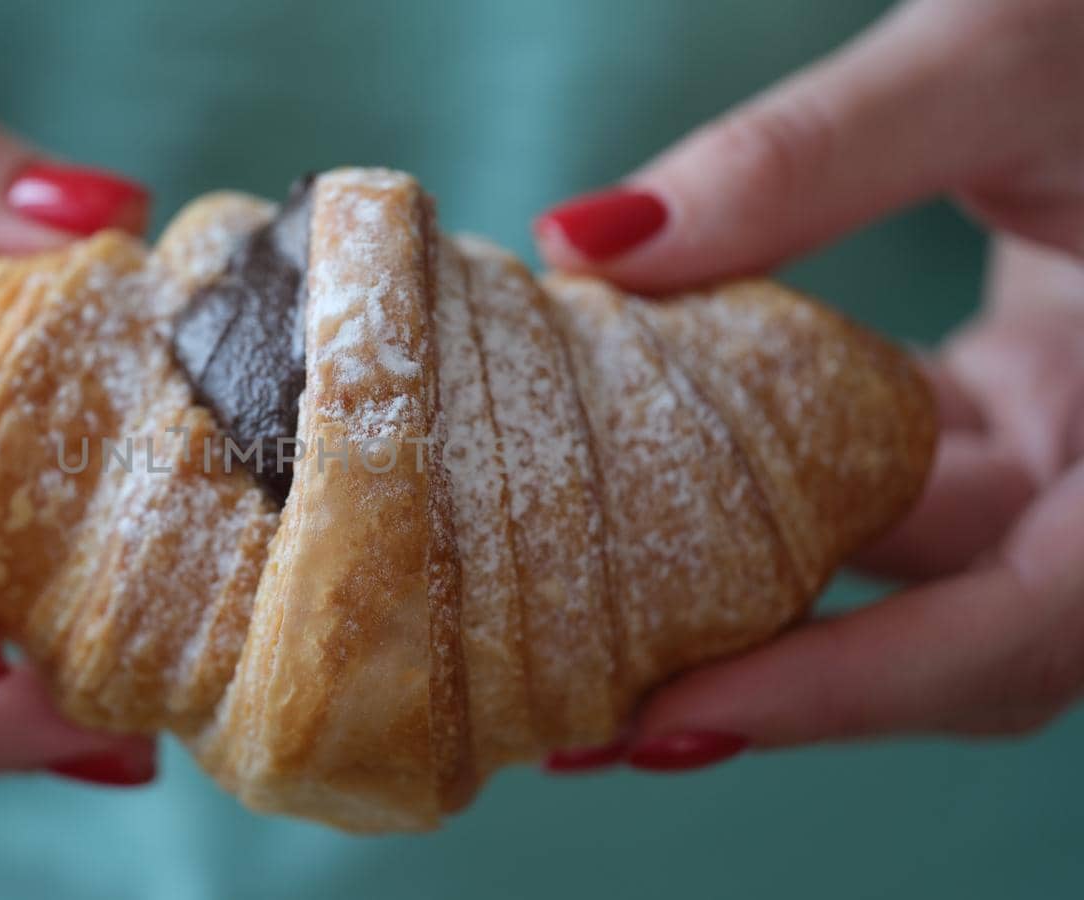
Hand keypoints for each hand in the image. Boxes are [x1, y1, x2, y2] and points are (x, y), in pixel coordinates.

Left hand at [534, 0, 1083, 770]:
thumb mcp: (999, 57)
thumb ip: (807, 157)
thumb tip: (587, 242)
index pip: (1019, 625)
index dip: (847, 691)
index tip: (668, 720)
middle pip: (946, 630)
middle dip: (772, 678)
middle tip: (587, 720)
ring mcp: (1066, 437)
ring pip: (902, 556)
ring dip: (751, 581)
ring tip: (587, 625)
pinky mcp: (1011, 399)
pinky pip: (887, 476)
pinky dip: (772, 482)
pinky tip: (652, 475)